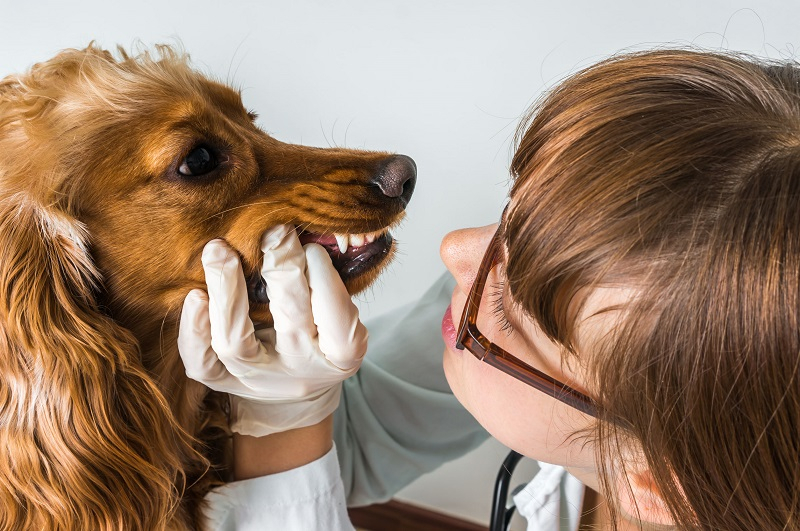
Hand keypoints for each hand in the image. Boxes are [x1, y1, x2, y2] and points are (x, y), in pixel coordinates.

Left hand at [178, 225, 367, 436]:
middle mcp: (301, 370)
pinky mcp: (225, 382)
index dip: (324, 280)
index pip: (337, 319)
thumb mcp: (341, 309)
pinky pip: (202, 364)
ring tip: (219, 250)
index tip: (313, 249)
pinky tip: (195, 296)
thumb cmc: (322, 330)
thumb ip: (329, 277)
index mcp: (341, 355)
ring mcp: (260, 379)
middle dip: (282, 268)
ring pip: (235, 342)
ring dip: (226, 291)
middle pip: (289, 320)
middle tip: (274, 232)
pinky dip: (194, 331)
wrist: (295, 384)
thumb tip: (311, 229)